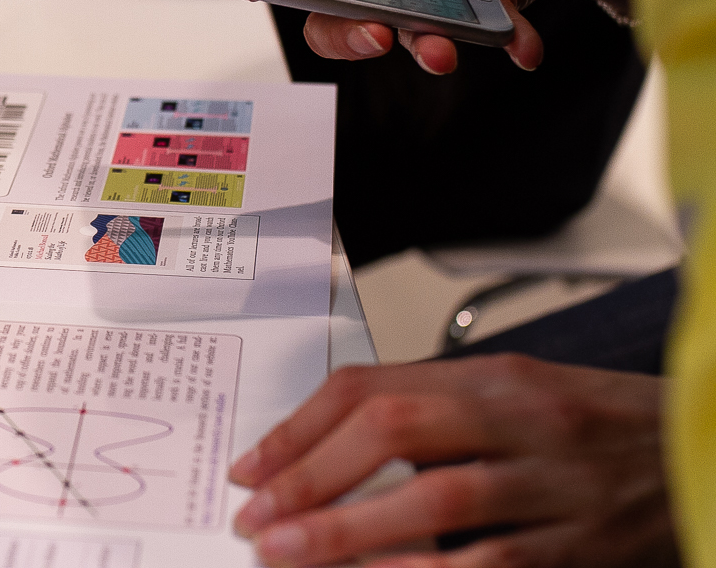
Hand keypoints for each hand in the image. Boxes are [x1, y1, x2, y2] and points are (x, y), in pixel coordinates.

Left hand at [229, 356, 673, 567]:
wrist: (702, 455)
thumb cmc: (598, 427)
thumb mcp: (515, 392)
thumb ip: (431, 407)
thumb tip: (327, 443)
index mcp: (496, 377)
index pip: (374, 388)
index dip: (301, 429)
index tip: (253, 468)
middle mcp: (523, 421)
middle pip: (395, 432)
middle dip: (312, 478)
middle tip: (257, 517)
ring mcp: (556, 486)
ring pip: (438, 502)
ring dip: (352, 533)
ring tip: (291, 554)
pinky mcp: (583, 550)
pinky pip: (493, 566)